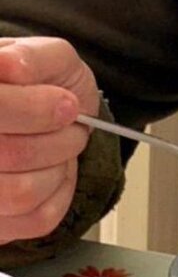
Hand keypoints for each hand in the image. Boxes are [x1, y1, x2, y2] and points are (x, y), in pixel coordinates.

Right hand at [0, 37, 99, 244]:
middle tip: (68, 122)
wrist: (53, 111)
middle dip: (59, 137)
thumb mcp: (49, 57)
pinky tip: (52, 170)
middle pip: (9, 155)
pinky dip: (60, 191)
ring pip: (20, 193)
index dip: (34, 111)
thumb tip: (10, 67)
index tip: (66, 104)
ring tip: (59, 146)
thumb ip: (32, 58)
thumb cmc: (45, 86)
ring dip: (58, 165)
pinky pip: (35, 219)